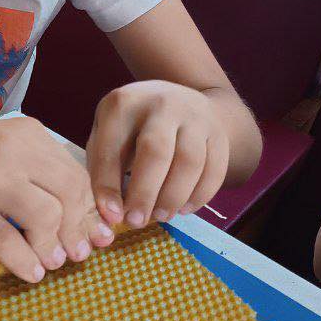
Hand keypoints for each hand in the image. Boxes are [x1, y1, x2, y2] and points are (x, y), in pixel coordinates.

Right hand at [0, 116, 114, 283]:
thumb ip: (35, 169)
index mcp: (25, 133)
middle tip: (76, 253)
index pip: (75, 174)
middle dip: (78, 231)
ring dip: (53, 248)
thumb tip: (81, 214)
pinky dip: (25, 263)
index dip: (89, 210)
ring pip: (45, 219)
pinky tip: (30, 272)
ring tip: (51, 261)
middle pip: (69, 196)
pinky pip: (8, 243)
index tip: (94, 234)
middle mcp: (10, 151)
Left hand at [86, 81, 229, 229]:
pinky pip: (214, 169)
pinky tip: (184, 209)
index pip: (112, 148)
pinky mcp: (218, 133)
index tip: (111, 215)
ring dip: (174, 197)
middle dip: (145, 193)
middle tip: (136, 221)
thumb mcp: (108, 133)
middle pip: (156, 151)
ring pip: (190, 161)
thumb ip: (102, 167)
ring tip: (161, 217)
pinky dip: (200, 196)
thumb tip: (110, 213)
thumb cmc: (133, 126)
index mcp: (123, 103)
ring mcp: (194, 116)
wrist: (182, 98)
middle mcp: (161, 104)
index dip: (109, 186)